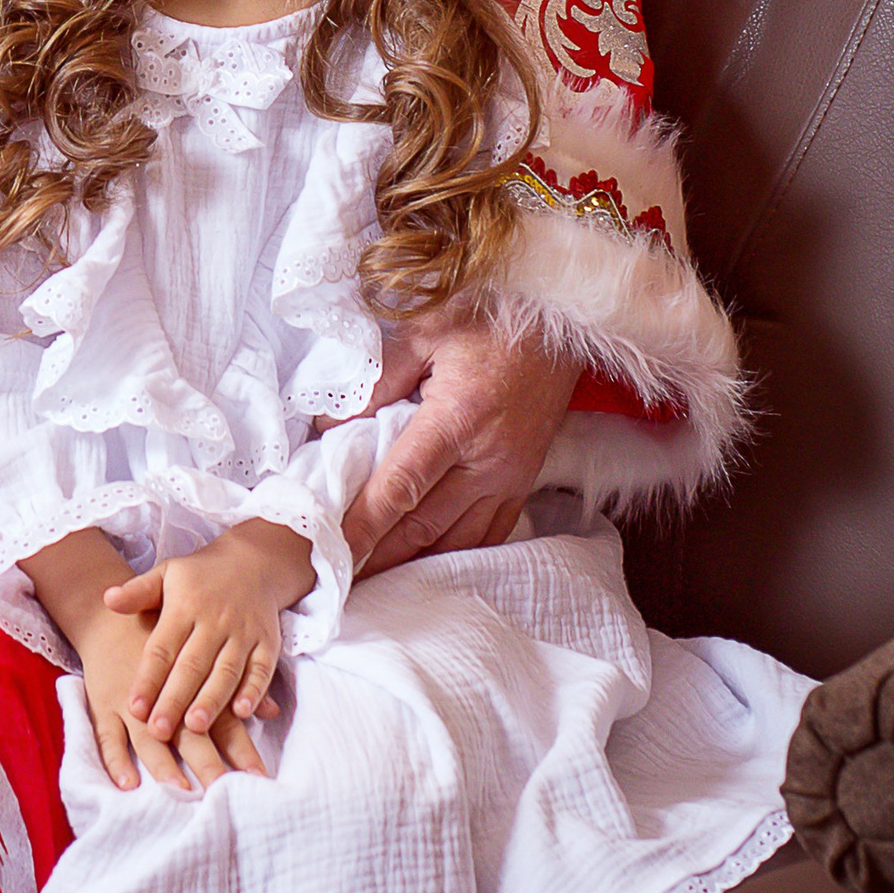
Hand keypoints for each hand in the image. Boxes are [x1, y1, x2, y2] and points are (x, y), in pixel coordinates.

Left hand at [96, 521, 307, 790]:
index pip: (162, 648)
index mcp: (184, 606)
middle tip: (158, 731)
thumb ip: (138, 592)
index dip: (148, 679)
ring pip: (226, 671)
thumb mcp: (166, 574)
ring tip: (195, 728)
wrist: (253, 562)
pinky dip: (255, 691)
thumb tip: (108, 600)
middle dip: (175, 700)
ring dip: (212, 701)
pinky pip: (262, 670)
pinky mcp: (268, 643)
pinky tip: (243, 713)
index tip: (134, 708)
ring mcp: (244, 633)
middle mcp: (215, 621)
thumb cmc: (199, 576)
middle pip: (192, 666)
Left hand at [342, 316, 583, 577]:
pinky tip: (423, 560)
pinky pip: (487, 534)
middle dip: (376, 554)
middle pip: (423, 525)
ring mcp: (510, 476)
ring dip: (411, 561)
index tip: (332, 550)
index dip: (364, 525)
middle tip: (335, 571)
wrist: (564, 320)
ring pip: (455, 540)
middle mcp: (488, 459)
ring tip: (369, 575)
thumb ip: (376, 381)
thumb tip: (328, 425)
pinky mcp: (524, 482)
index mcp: (458, 419)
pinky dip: (452, 552)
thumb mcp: (424, 333)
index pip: (401, 487)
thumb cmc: (491, 317)